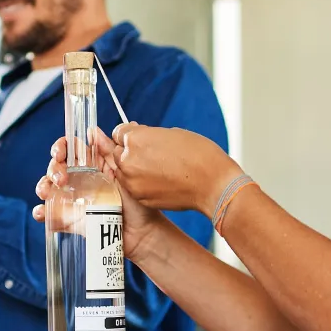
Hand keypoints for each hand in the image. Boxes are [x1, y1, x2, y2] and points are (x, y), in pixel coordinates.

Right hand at [33, 132, 165, 262]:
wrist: (140, 234)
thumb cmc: (137, 203)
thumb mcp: (124, 174)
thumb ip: (109, 153)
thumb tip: (93, 131)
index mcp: (92, 166)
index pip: (69, 150)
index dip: (61, 148)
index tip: (60, 154)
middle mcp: (79, 181)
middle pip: (56, 167)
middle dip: (52, 169)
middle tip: (61, 179)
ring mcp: (72, 200)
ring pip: (48, 187)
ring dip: (43, 186)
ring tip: (47, 194)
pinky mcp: (69, 219)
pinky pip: (49, 214)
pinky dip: (41, 212)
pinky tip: (42, 213)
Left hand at [100, 123, 241, 215]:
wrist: (213, 184)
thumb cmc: (198, 155)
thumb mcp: (171, 133)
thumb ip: (147, 135)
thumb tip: (136, 136)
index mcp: (135, 139)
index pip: (119, 132)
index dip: (130, 134)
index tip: (138, 137)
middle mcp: (128, 161)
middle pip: (118, 153)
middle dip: (130, 152)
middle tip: (151, 154)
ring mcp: (133, 182)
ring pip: (125, 172)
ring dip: (135, 169)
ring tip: (158, 168)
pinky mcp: (140, 198)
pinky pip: (135, 187)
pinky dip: (143, 183)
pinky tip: (161, 180)